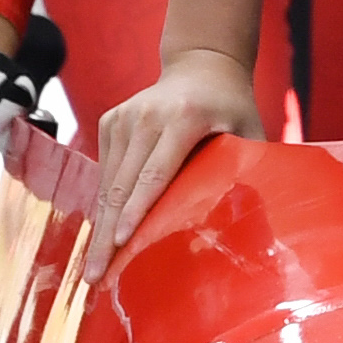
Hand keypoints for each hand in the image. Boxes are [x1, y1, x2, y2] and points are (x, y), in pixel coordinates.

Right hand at [85, 46, 264, 278]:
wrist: (202, 64)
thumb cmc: (232, 108)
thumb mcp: (249, 133)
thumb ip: (246, 170)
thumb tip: (242, 222)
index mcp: (184, 118)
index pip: (155, 173)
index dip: (137, 211)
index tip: (121, 243)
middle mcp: (146, 116)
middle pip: (122, 185)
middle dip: (106, 236)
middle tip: (94, 278)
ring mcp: (123, 117)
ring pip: (107, 183)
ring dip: (99, 227)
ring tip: (93, 269)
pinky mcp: (110, 121)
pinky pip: (105, 172)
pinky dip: (103, 206)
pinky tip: (101, 238)